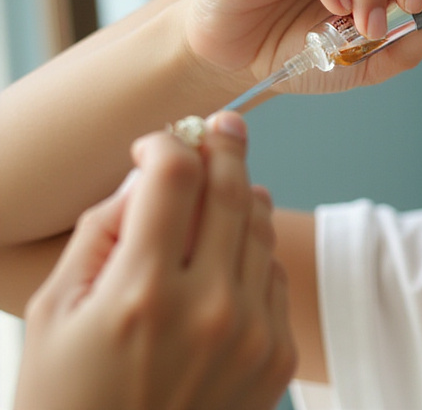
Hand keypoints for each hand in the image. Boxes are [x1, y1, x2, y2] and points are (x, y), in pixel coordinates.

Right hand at [16, 114, 294, 409]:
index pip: (173, 177)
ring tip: (225, 186)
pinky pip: (275, 278)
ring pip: (261, 231)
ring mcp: (252, 335)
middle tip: (223, 126)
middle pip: (233, 192)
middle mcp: (208, 310)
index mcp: (141, 294)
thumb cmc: (68, 397)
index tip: (156, 145)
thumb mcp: (56, 314)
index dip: (165, 145)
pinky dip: (253, 255)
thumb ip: (101, 234)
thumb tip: (147, 174)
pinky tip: (229, 257)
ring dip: (244, 197)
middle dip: (225, 147)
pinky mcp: (277, 357)